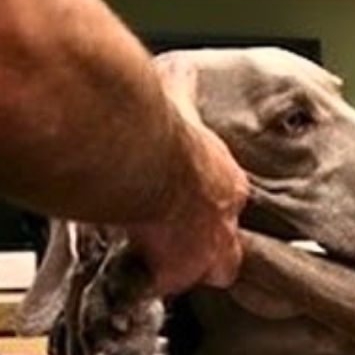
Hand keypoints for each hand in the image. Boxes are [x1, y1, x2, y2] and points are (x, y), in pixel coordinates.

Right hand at [125, 55, 247, 295]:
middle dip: (206, 253)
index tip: (188, 208)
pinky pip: (161, 286)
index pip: (228, 206)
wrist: (141, 155)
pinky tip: (126, 273)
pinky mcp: (175, 272)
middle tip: (175, 247)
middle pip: (227, 254)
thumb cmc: (157, 130)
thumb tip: (181, 67)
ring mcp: (203, 251)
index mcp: (227, 181)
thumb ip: (182, 90)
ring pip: (198, 275)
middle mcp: (223, 221)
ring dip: (174, 269)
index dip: (207, 212)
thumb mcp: (180, 106)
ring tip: (147, 260)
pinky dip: (143, 281)